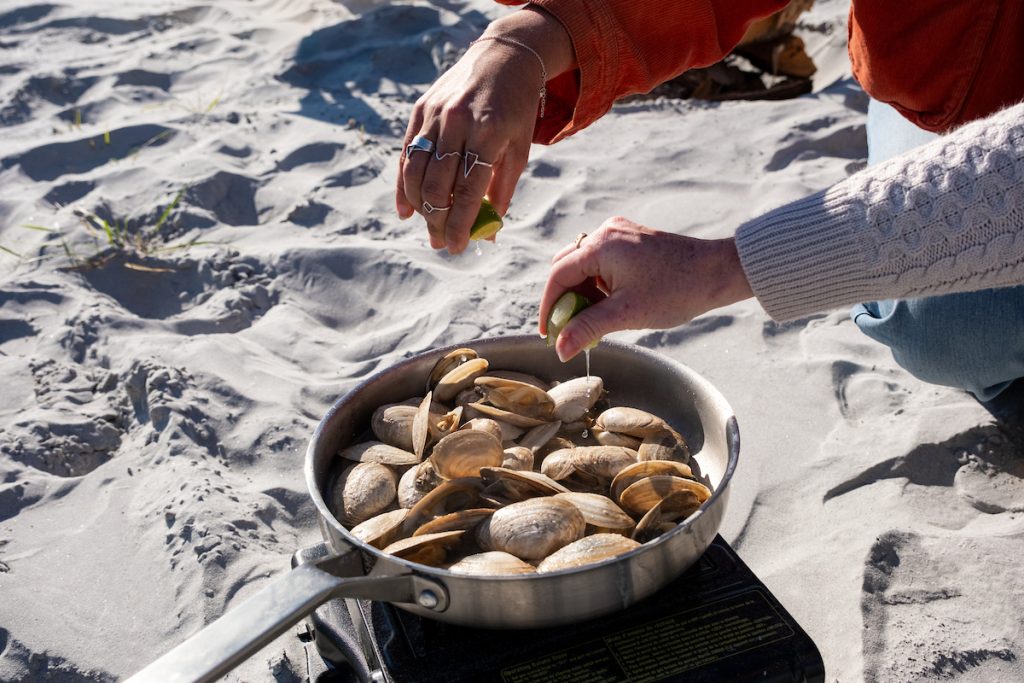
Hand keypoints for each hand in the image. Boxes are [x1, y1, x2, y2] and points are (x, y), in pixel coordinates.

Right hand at [395, 8, 574, 253]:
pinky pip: (406, 154)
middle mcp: (457, 123)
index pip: (468, 190)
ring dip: (420, 207)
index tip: (457, 247)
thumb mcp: (520, 148)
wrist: (503, 58)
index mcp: (488, 133)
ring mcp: (435, 115)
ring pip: (416, 172)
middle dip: (437, 221)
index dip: (461, 224)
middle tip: (441, 242)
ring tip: (429, 228)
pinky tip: (406, 210)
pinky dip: (404, 185)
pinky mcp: (420, 110)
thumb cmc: (515, 110)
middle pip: (438, 186)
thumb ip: (503, 190)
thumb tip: (491, 232)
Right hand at [539, 217, 754, 360]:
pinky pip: (600, 261)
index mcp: (601, 245)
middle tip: (568, 329)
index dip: (549, 306)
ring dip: (582, 293)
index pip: (558, 275)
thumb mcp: (626, 314)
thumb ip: (587, 328)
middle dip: (564, 299)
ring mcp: (618, 233)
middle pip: (566, 266)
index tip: (549, 333)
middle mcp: (605, 232)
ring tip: (592, 321)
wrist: (717, 272)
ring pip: (583, 264)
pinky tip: (608, 305)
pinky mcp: (630, 238)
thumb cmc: (676, 290)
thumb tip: (560, 350)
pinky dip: (598, 284)